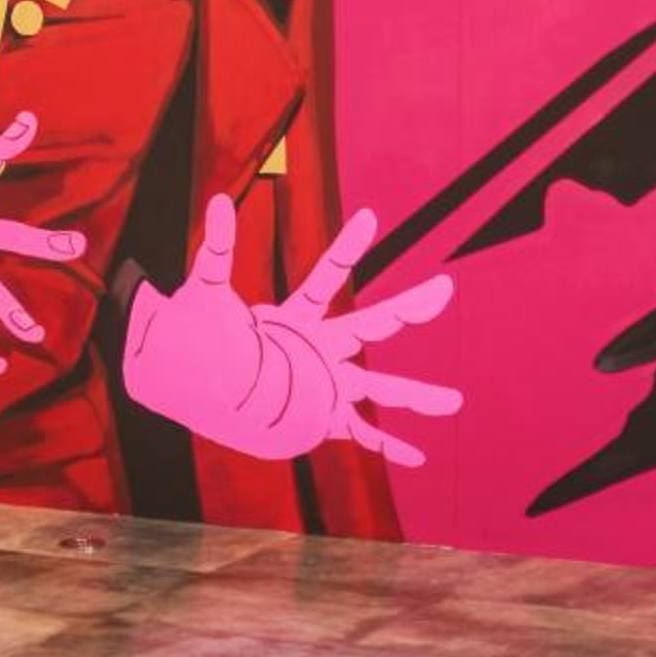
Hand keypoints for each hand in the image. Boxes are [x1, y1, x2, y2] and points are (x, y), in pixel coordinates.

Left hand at [122, 195, 458, 466]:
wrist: (201, 390)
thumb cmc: (205, 342)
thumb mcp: (208, 290)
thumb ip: (216, 248)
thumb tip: (218, 198)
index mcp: (297, 319)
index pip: (325, 278)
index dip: (344, 248)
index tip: (367, 217)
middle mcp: (319, 349)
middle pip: (371, 324)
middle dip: (408, 307)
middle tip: (444, 289)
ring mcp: (324, 384)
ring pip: (379, 389)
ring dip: (416, 395)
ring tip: (454, 401)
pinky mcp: (321, 418)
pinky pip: (361, 434)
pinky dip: (389, 446)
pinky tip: (417, 458)